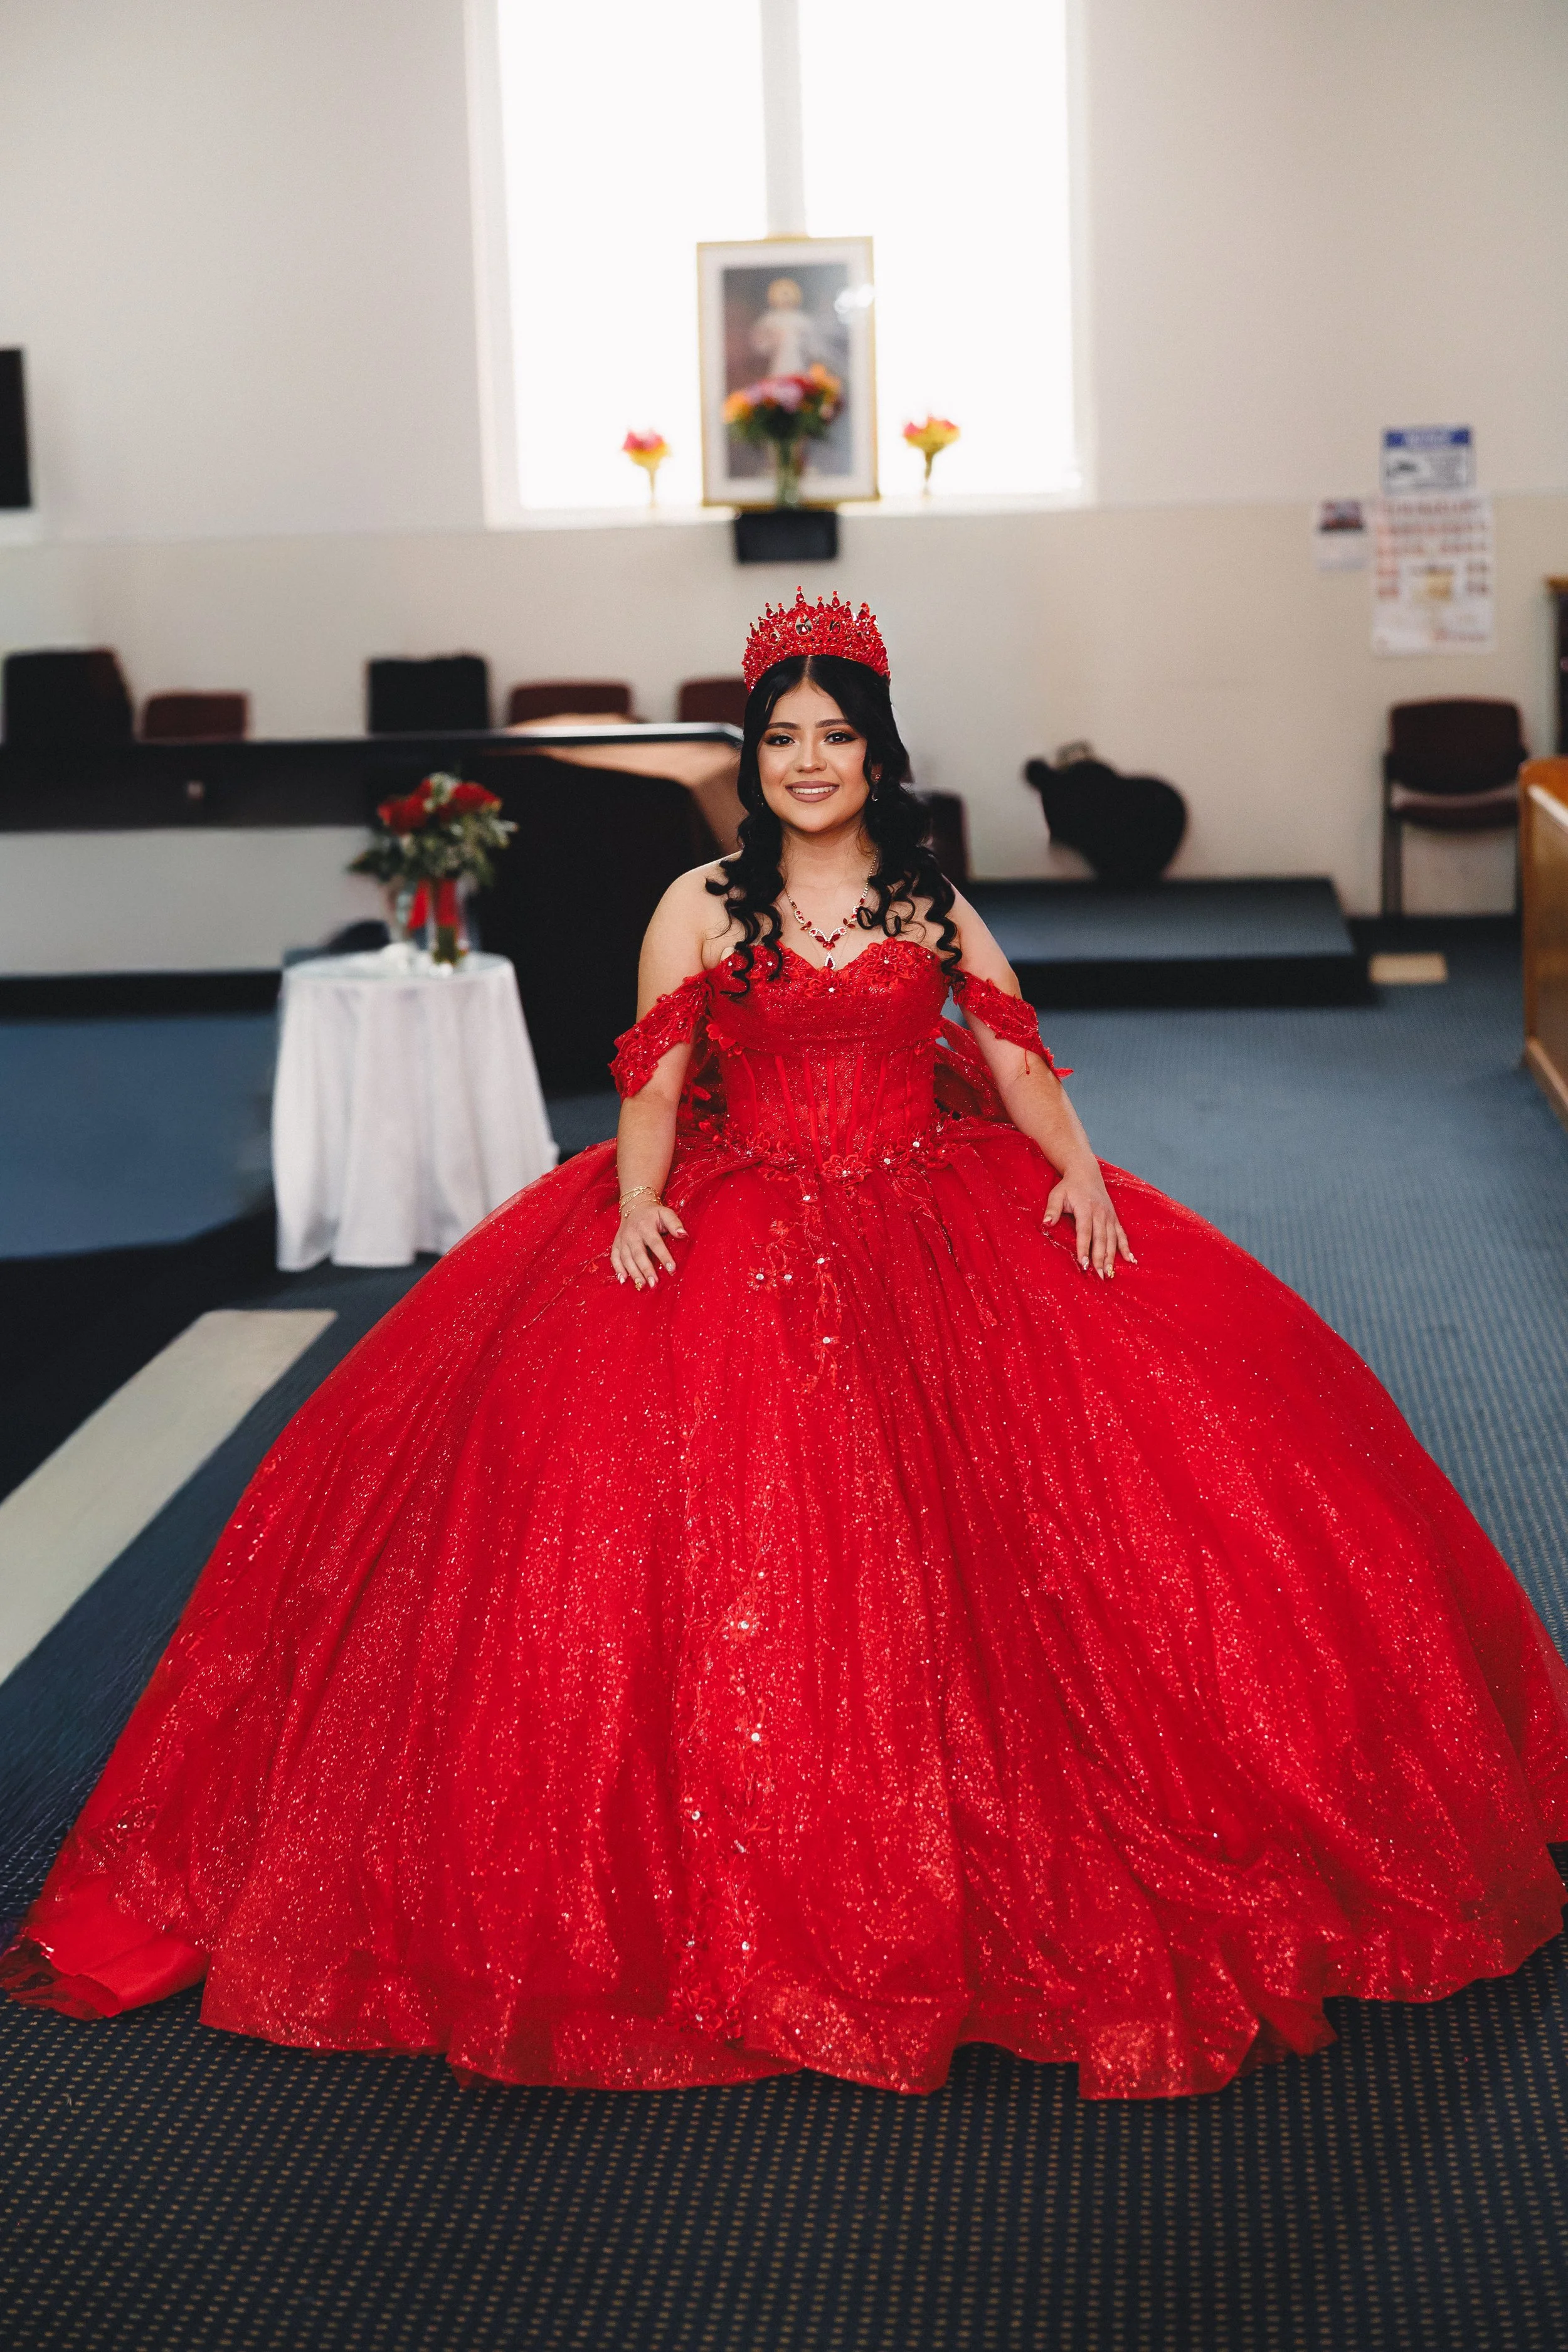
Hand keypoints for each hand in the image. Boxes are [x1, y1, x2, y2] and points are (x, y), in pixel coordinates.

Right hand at [612, 1199, 687, 1289]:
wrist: (634, 1207)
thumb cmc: (653, 1214)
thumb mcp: (666, 1213)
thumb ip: (675, 1224)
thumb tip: (684, 1235)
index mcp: (646, 1227)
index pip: (656, 1243)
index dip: (664, 1256)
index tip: (672, 1269)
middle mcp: (632, 1234)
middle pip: (639, 1254)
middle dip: (646, 1270)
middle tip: (654, 1284)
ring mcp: (622, 1240)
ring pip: (626, 1258)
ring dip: (633, 1273)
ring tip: (642, 1285)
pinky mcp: (616, 1244)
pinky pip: (614, 1258)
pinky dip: (617, 1269)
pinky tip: (623, 1280)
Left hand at [1044, 1160, 1134, 1278]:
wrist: (1086, 1172)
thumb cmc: (1069, 1186)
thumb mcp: (1056, 1194)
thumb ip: (1052, 1210)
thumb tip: (1046, 1224)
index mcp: (1085, 1208)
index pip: (1085, 1232)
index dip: (1084, 1248)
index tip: (1083, 1264)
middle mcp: (1100, 1213)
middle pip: (1101, 1239)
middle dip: (1100, 1258)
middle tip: (1099, 1276)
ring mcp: (1109, 1216)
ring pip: (1112, 1239)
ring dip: (1111, 1257)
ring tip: (1109, 1274)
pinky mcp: (1114, 1218)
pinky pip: (1122, 1234)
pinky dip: (1126, 1247)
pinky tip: (1131, 1260)